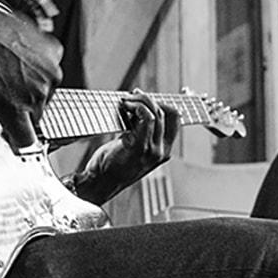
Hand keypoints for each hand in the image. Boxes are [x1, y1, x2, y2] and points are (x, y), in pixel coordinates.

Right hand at [0, 6, 62, 149]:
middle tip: (4, 90)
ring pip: (34, 116)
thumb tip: (17, 51)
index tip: (21, 83)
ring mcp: (36, 95)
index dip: (32, 82)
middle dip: (26, 97)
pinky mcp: (17, 112)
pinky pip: (24, 137)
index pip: (49, 77)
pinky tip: (10, 137)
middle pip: (43, 98)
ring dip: (18, 113)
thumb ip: (26, 45)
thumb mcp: (18, 27)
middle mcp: (51, 75)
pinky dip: (18, 140)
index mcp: (53, 52)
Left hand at [77, 90, 179, 204]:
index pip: (175, 119)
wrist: (101, 182)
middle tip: (133, 95)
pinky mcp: (140, 147)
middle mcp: (162, 151)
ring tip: (126, 100)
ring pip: (156, 114)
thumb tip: (140, 106)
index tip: (148, 97)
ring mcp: (153, 150)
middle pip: (165, 113)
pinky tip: (125, 106)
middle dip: (148, 99)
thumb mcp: (133, 146)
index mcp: (164, 151)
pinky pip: (146, 119)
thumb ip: (141, 131)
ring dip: (140, 101)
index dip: (164, 103)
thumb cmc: (112, 165)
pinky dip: (136, 107)